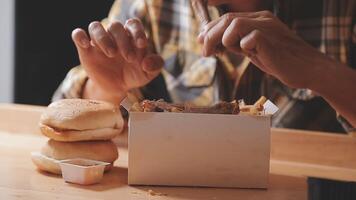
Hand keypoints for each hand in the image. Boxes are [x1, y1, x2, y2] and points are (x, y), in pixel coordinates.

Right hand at [72, 19, 163, 102]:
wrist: (117, 88)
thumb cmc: (134, 75)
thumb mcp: (148, 73)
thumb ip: (155, 65)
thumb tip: (147, 62)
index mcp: (131, 36)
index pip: (133, 24)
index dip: (137, 31)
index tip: (142, 44)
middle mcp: (114, 36)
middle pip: (115, 26)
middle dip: (123, 41)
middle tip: (129, 58)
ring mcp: (99, 42)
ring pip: (96, 27)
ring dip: (103, 38)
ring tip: (111, 54)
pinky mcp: (86, 50)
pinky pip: (78, 35)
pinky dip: (80, 36)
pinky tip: (86, 45)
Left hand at [198, 11, 327, 88]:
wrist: (307, 69)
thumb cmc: (280, 61)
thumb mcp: (254, 50)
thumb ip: (237, 44)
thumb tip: (213, 44)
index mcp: (258, 19)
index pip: (227, 18)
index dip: (210, 29)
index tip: (201, 41)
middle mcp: (262, 19)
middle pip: (227, 19)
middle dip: (210, 36)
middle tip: (205, 53)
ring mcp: (267, 28)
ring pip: (233, 24)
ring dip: (223, 41)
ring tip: (223, 55)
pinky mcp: (271, 41)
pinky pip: (249, 38)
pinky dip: (241, 47)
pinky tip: (247, 54)